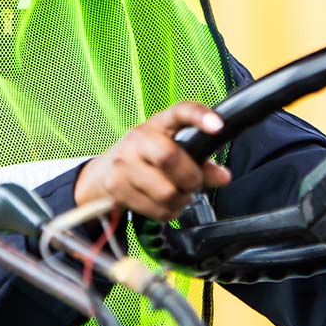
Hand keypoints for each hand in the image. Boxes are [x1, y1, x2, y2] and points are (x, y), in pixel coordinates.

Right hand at [73, 102, 231, 221]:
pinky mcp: (116, 186)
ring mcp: (123, 162)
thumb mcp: (173, 151)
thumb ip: (201, 162)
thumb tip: (223, 176)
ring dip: (180, 201)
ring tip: (177, 195)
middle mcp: (138, 139)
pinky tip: (161, 204)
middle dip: (190, 178)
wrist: (102, 175)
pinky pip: (156, 210)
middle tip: (193, 184)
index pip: (180, 112)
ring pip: (166, 192)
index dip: (199, 117)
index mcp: (159, 124)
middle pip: (170, 157)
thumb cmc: (145, 159)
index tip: (218, 126)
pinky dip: (167, 212)